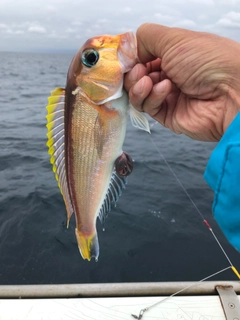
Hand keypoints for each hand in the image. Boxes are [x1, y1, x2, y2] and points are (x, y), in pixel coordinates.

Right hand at [124, 23, 239, 140]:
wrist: (229, 93)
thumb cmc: (207, 61)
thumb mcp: (174, 39)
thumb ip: (146, 38)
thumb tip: (131, 50)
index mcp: (173, 55)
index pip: (142, 58)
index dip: (132, 59)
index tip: (126, 59)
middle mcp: (170, 75)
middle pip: (137, 77)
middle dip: (134, 74)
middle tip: (141, 71)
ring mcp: (168, 97)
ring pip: (139, 94)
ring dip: (139, 86)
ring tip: (149, 81)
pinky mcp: (168, 116)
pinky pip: (149, 108)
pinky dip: (152, 97)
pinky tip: (165, 90)